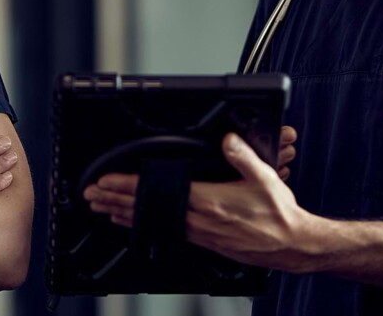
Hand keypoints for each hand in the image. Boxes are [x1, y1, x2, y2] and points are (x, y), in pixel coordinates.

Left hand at [83, 133, 330, 273]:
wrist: (291, 244)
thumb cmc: (279, 215)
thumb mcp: (264, 178)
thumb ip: (242, 156)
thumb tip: (227, 138)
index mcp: (208, 201)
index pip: (157, 191)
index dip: (127, 186)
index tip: (106, 182)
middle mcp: (198, 220)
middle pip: (146, 210)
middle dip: (114, 201)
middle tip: (91, 196)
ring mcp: (199, 233)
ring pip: (152, 222)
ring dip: (125, 215)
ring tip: (103, 210)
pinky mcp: (204, 241)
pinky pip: (165, 231)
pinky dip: (145, 225)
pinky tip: (136, 224)